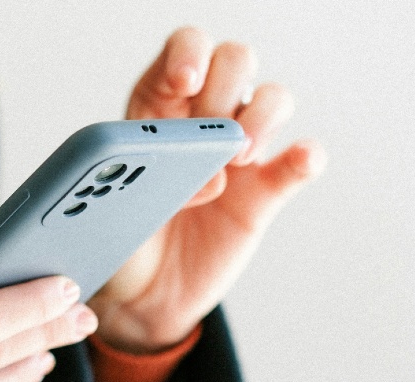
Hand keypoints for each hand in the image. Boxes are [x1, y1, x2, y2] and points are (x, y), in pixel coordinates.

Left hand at [88, 28, 325, 353]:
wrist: (142, 297)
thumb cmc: (119, 242)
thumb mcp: (108, 210)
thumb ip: (146, 184)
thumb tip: (204, 175)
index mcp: (157, 108)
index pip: (183, 52)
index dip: (189, 53)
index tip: (186, 81)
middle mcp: (203, 120)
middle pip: (234, 62)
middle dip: (226, 87)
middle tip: (212, 134)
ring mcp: (239, 152)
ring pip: (273, 98)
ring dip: (263, 116)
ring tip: (239, 158)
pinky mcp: (266, 191)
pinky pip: (300, 161)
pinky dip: (306, 155)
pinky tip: (299, 161)